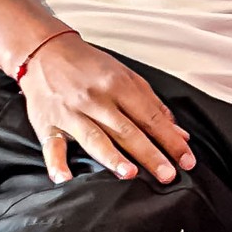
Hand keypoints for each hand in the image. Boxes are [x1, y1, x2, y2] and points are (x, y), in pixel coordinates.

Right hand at [20, 34, 195, 185]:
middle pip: (128, 131)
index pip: (151, 118)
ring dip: (112, 157)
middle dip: (150, 154)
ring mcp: (71, 113)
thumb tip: (180, 134)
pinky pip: (52, 145)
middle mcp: (96, 100)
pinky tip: (66, 179)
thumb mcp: (127, 77)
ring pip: (95, 138)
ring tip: (130, 174)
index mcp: (119, 86)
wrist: (45, 51)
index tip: (187, 160)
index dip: (171, 140)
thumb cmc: (90, 66)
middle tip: (168, 175)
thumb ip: (153, 106)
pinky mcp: (47, 123)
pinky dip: (56, 163)